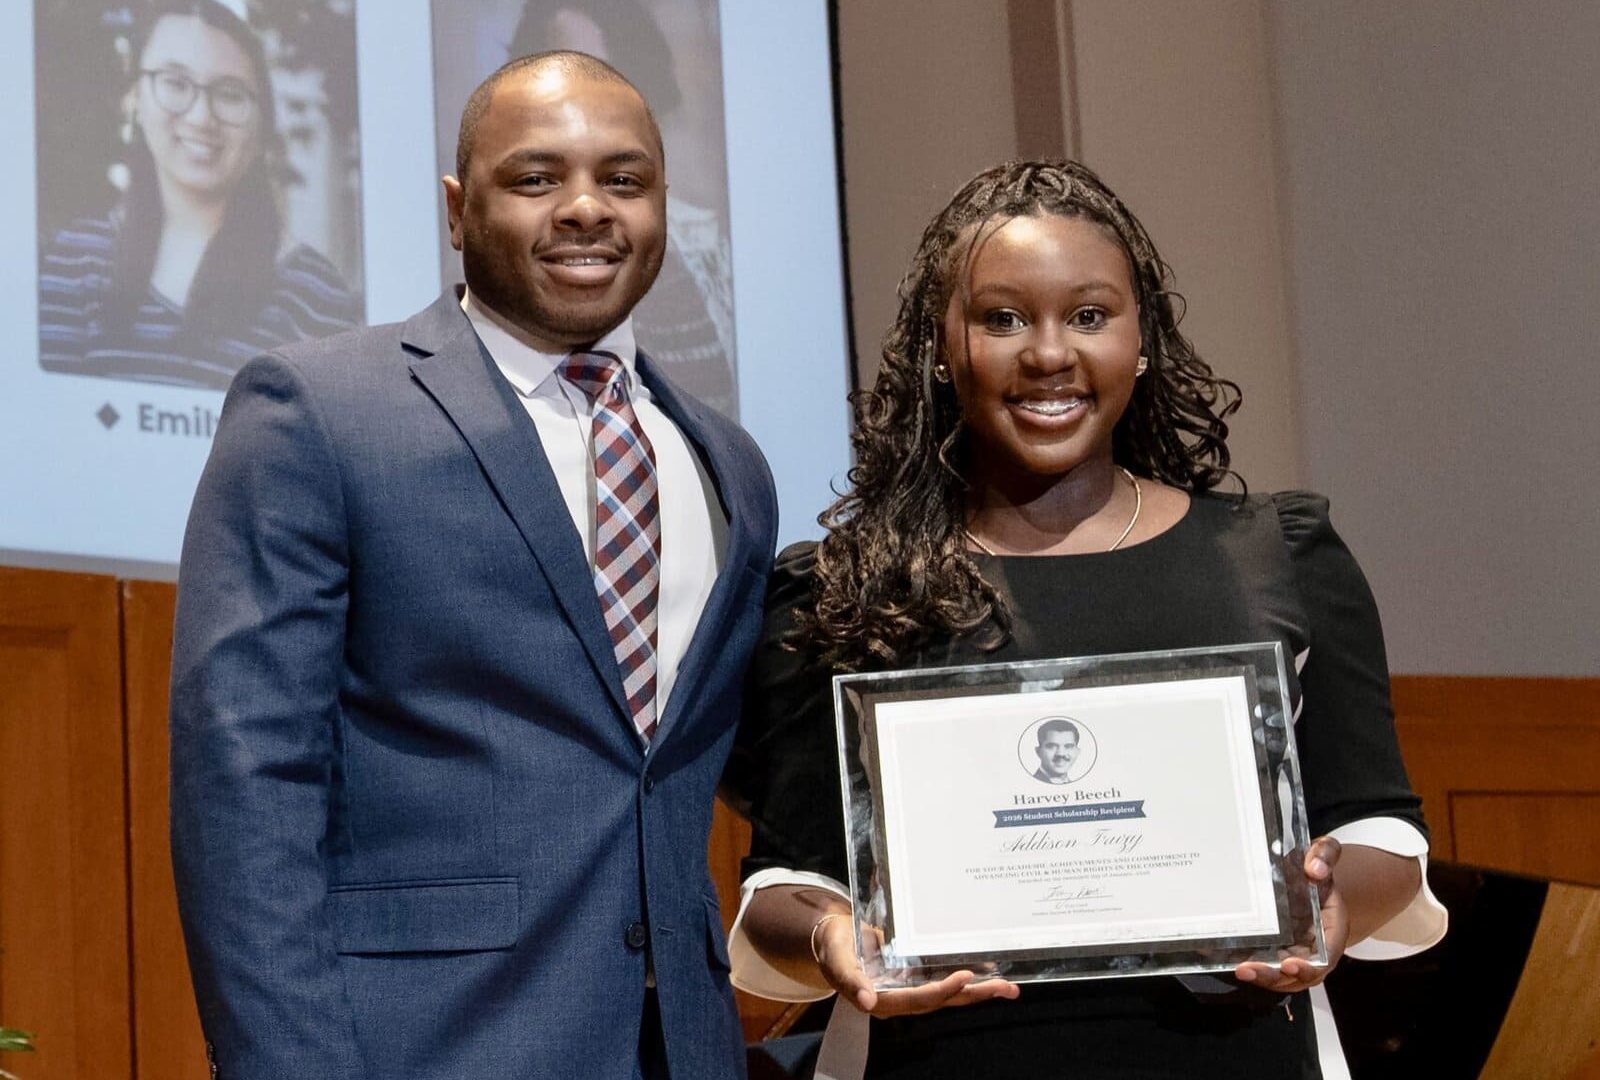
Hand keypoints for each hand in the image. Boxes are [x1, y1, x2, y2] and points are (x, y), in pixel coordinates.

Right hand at [811, 912, 1019, 1017]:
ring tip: (1009, 988)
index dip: (942, 990)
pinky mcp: (915, 980)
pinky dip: (968, 983)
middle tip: (1005, 988)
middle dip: (974, 995)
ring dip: (979, 992)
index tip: (964, 976)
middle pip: (942, 1001)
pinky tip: (989, 976)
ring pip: (949, 997)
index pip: (918, 998)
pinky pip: (946, 985)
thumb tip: (867, 1002)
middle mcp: (901, 1000)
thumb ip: (850, 980)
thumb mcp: (837, 960)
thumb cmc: (835, 947)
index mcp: (882, 999)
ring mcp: (910, 991)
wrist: (834, 939)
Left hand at [1235, 835, 1347, 993]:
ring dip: (1260, 976)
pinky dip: (1249, 965)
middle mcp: (1313, 946)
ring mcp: (1293, 951)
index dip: (1309, 965)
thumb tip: (1315, 869)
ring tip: (1238, 969)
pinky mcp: (1275, 950)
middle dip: (1273, 975)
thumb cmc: (1315, 866)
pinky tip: (1223, 959)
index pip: (1326, 955)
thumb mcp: (1324, 853)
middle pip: (1298, 973)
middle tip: (1248, 970)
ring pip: (1279, 975)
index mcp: (1331, 928)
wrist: (1307, 875)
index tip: (1289, 965)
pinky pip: (1264, 963)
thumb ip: (1324, 855)